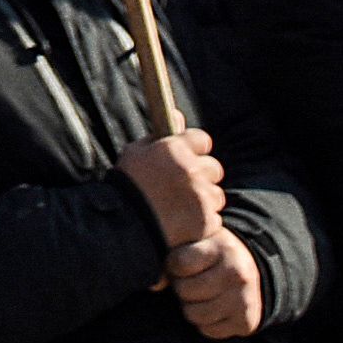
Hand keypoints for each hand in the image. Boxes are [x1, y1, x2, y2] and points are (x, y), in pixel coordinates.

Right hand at [118, 125, 224, 257]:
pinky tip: (183, 223)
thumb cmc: (127, 186)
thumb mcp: (135, 152)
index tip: (188, 158)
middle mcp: (193, 170)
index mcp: (175, 149)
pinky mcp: (208, 220)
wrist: (125, 227)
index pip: (203, 140)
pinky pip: (214, 217)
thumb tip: (178, 114)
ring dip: (204, 199)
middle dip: (202, 175)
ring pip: (216, 194)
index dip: (196, 149)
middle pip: (214, 167)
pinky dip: (203, 220)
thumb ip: (159, 135)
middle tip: (184, 186)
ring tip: (181, 208)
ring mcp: (202, 197)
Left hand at [163, 227, 266, 340]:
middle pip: (185, 291)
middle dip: (181, 288)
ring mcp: (244, 299)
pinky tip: (211, 309)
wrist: (248, 271)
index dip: (172, 266)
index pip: (180, 263)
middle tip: (188, 282)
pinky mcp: (246, 322)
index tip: (177, 265)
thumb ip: (174, 246)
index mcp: (222, 247)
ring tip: (198, 296)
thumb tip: (154, 281)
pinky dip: (204, 323)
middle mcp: (237, 273)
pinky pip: (208, 330)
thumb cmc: (210, 254)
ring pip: (195, 314)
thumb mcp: (197, 238)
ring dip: (190, 307)